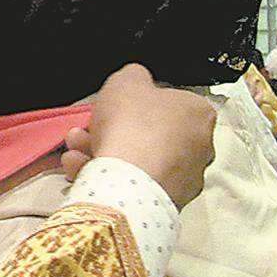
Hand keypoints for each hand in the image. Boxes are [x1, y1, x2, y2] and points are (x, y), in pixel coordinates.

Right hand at [83, 64, 215, 207]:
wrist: (127, 182)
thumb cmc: (134, 130)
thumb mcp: (126, 80)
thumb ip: (133, 75)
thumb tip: (135, 79)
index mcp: (198, 113)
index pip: (168, 101)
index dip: (136, 102)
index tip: (115, 105)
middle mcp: (198, 147)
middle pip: (149, 133)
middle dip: (114, 129)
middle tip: (89, 128)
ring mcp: (183, 178)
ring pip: (138, 159)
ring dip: (104, 151)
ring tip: (77, 149)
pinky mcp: (164, 200)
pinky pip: (133, 182)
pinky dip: (109, 175)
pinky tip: (83, 167)